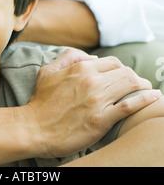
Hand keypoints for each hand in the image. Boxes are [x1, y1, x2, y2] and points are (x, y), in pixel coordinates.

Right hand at [22, 48, 158, 157]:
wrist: (34, 128)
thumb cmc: (40, 101)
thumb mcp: (48, 71)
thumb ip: (67, 57)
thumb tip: (88, 56)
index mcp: (80, 68)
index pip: (112, 62)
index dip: (121, 68)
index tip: (124, 76)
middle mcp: (91, 80)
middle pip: (125, 72)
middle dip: (135, 77)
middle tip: (140, 83)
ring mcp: (97, 100)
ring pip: (130, 85)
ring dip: (143, 86)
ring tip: (149, 90)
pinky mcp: (101, 119)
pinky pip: (129, 106)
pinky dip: (145, 100)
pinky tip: (153, 97)